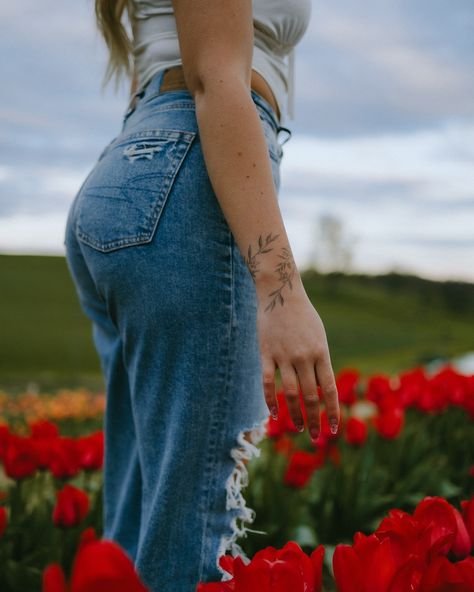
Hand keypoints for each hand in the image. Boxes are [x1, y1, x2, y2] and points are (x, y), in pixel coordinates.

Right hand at [256, 283, 339, 440]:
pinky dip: (271, 400)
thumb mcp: (318, 337)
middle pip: (311, 396)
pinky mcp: (266, 354)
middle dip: (315, 419)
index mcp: (321, 353)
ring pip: (291, 393)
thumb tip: (321, 389)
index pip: (329, 389)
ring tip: (299, 428)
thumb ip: (320, 362)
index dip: (332, 411)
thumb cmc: (303, 317)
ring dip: (295, 415)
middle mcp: (304, 357)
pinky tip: (275, 414)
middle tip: (317, 437)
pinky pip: (269, 382)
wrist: (281, 294)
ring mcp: (284, 356)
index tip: (335, 429)